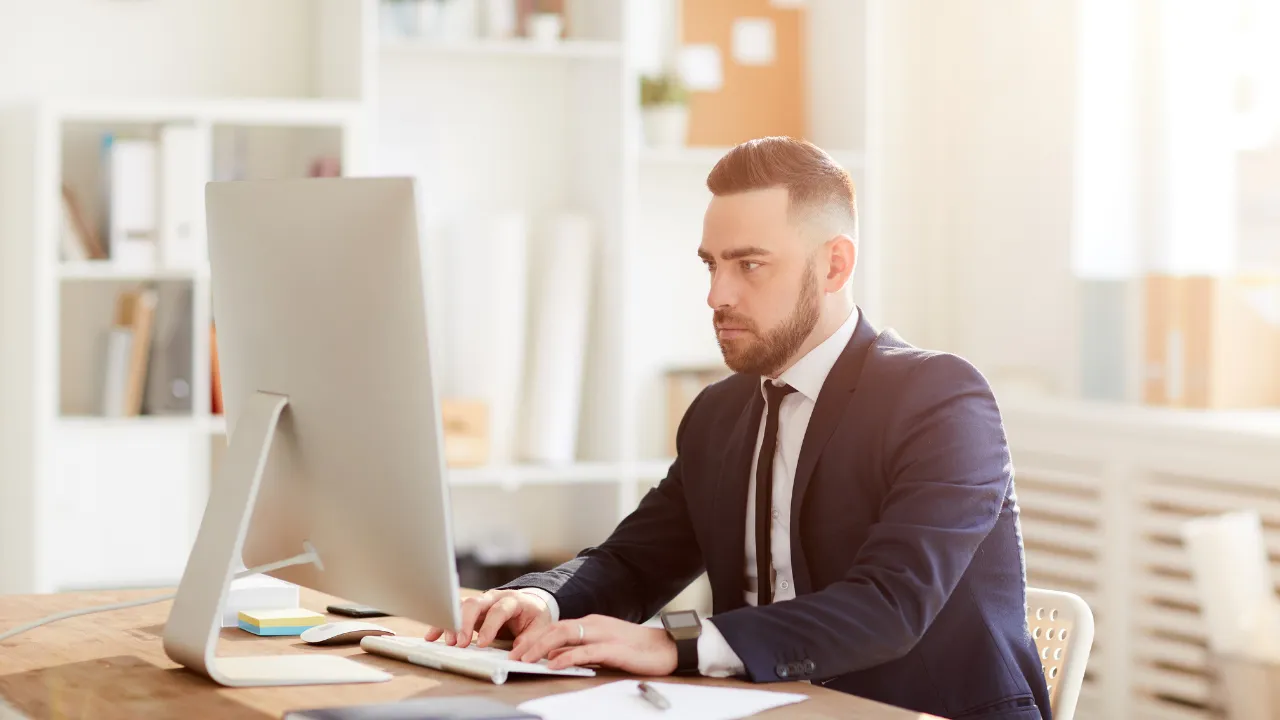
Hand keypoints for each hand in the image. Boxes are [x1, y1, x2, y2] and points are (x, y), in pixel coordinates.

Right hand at [423, 589, 551, 648]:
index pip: (499, 610)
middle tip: (460, 643)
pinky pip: (453, 613)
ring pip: (461, 607)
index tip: (482, 644)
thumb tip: (516, 656)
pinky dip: (442, 623)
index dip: (490, 626)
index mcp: (513, 600)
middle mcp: (494, 598)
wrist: (532, 604)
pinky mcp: (471, 611)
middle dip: (464, 623)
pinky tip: (432, 636)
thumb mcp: (540, 628)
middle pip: (474, 604)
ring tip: (449, 643)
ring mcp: (481, 603)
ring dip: (452, 624)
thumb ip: (529, 641)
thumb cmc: (534, 617)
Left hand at [509, 614, 677, 675]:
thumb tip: (554, 659)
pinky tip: (553, 664)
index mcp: (591, 623)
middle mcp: (594, 624)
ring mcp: (604, 634)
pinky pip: (585, 651)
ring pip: (565, 635)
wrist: (668, 647)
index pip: (555, 627)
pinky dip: (566, 657)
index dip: (534, 638)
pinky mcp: (614, 648)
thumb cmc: (637, 649)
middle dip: (531, 642)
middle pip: (555, 629)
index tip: (517, 650)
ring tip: (525, 659)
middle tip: (514, 656)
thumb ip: (580, 651)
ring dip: (542, 647)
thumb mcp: (603, 648)